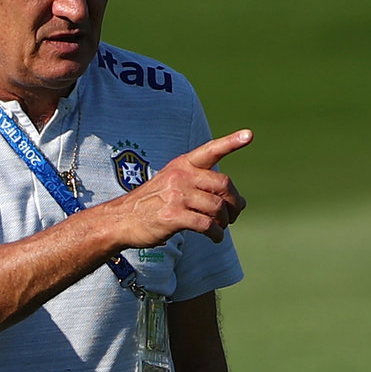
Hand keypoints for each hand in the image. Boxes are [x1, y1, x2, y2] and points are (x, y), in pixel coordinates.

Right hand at [104, 129, 252, 247]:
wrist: (122, 219)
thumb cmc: (153, 203)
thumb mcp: (172, 182)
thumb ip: (201, 185)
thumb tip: (239, 203)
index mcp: (182, 164)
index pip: (210, 150)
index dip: (231, 142)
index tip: (248, 135)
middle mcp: (180, 176)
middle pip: (223, 184)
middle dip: (234, 202)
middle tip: (234, 214)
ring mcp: (176, 196)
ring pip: (217, 207)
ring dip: (225, 221)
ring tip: (221, 227)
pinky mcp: (173, 216)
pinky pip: (207, 224)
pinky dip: (216, 233)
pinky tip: (215, 237)